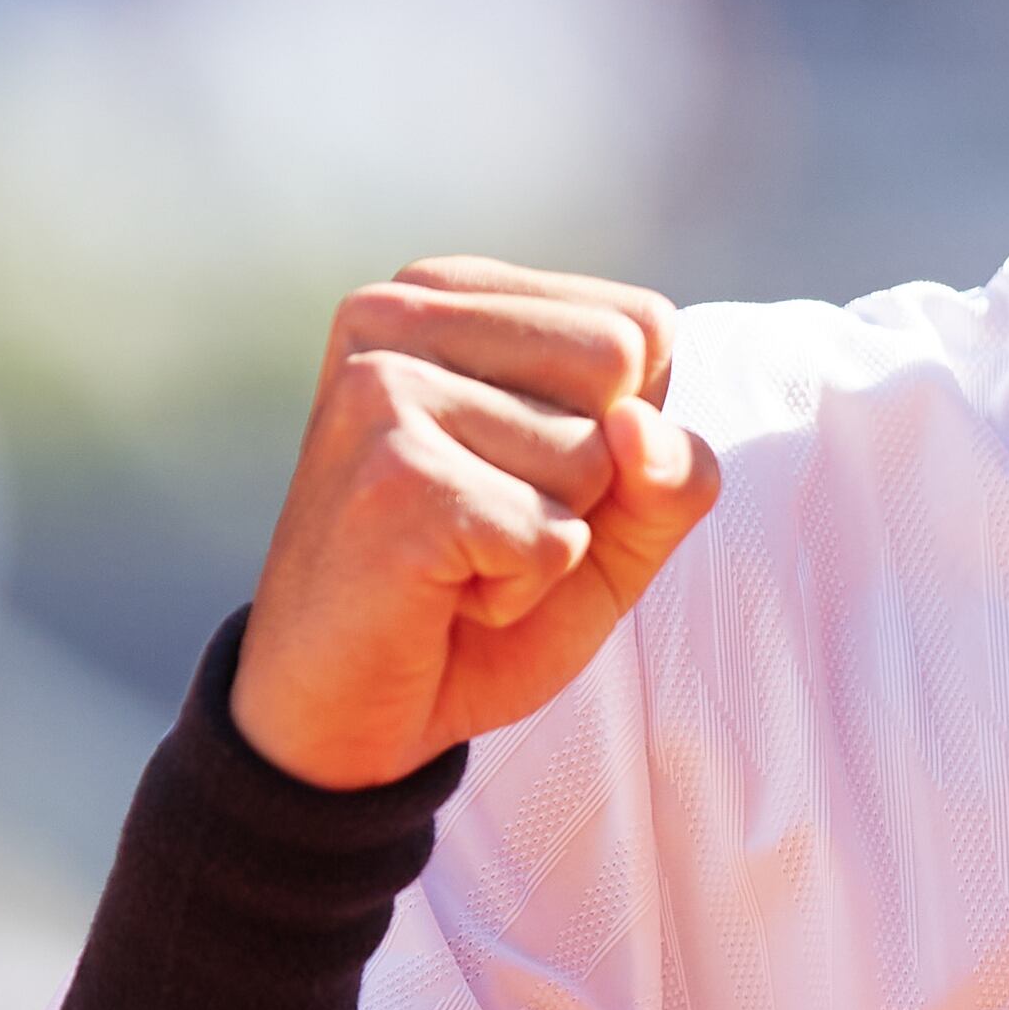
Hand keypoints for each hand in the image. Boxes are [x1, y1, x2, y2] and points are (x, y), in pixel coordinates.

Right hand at [229, 258, 723, 791]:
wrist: (339, 714)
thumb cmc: (472, 603)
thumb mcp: (608, 527)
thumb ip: (669, 473)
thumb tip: (642, 429)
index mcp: (447, 294)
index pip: (643, 323)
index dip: (623, 432)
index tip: (520, 475)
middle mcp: (398, 314)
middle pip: (620, 364)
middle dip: (591, 478)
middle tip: (489, 523)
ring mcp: (385, 389)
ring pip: (593, 458)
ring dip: (549, 545)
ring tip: (457, 558)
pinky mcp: (392, 477)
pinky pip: (552, 538)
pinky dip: (517, 594)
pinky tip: (438, 593)